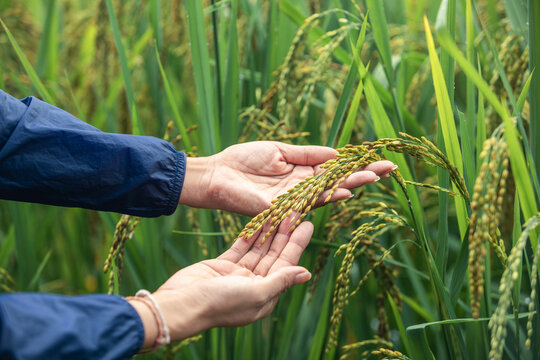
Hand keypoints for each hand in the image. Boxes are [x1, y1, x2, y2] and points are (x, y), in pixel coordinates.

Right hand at [129, 217, 312, 347]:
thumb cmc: (220, 303)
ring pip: (258, 249)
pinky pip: (241, 247)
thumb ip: (280, 281)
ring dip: (269, 231)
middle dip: (285, 233)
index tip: (308, 224)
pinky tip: (259, 220)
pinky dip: (250, 234)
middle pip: (274, 255)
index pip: (286, 265)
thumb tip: (306, 274)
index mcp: (265, 295)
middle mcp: (254, 285)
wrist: (181, 304)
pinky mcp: (222, 266)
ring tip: (280, 211)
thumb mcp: (256, 293)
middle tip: (296, 211)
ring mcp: (238, 275)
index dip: (297, 244)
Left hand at [179, 141, 395, 215]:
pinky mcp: (280, 208)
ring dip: (350, 185)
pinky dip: (324, 196)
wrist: (217, 173)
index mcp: (303, 173)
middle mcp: (302, 188)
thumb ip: (307, 154)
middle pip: (338, 182)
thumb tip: (336, 153)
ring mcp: (293, 199)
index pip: (336, 169)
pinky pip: (305, 202)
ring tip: (374, 177)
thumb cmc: (244, 160)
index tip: (379, 158)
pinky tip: (343, 190)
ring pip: (327, 193)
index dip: (356, 164)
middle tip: (389, 169)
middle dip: (363, 175)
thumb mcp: (280, 150)